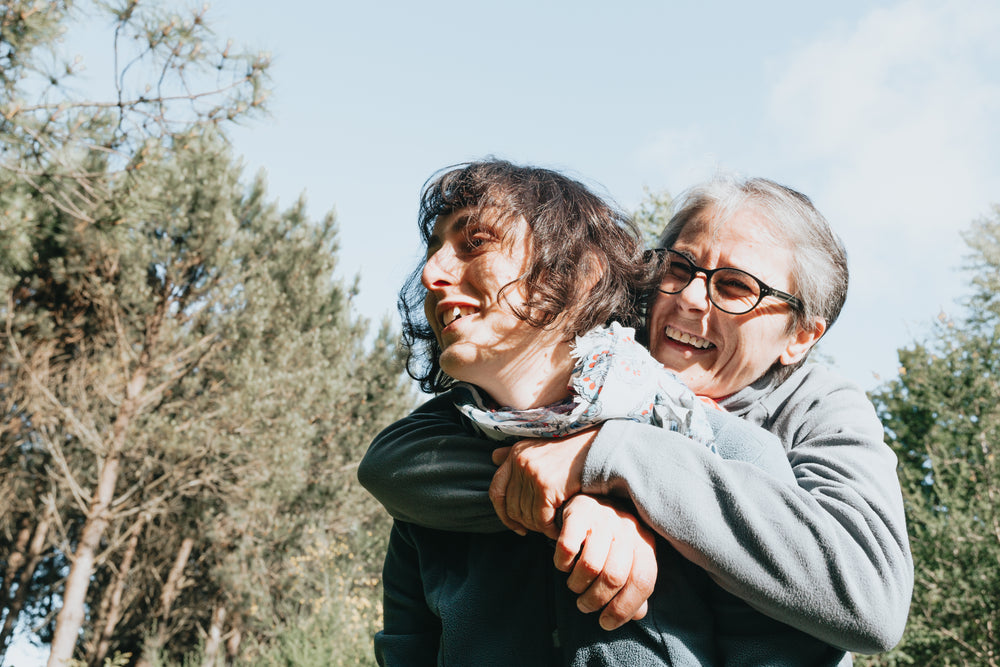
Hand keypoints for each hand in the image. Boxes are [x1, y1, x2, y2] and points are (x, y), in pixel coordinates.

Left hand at [489, 428, 595, 538]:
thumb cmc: (571, 448)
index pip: (496, 491)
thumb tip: (493, 457)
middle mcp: (520, 461)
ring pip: (527, 515)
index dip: (503, 512)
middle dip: (525, 523)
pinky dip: (549, 528)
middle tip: (539, 528)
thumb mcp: (538, 443)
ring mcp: (532, 473)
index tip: (515, 525)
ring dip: (539, 527)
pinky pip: (542, 518)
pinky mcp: (547, 485)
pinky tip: (558, 529)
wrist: (597, 445)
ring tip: (550, 528)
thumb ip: (515, 452)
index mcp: (515, 453)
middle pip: (512, 507)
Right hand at [555, 494, 657, 630]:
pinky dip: (562, 564)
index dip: (624, 608)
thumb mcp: (627, 560)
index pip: (643, 580)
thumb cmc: (609, 539)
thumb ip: (633, 587)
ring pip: (590, 565)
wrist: (590, 498)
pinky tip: (564, 565)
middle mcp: (627, 528)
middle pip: (614, 576)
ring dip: (577, 586)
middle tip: (585, 606)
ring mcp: (603, 518)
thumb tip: (638, 614)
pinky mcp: (579, 511)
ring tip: (575, 588)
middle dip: (596, 600)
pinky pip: (568, 548)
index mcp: (645, 543)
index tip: (606, 623)